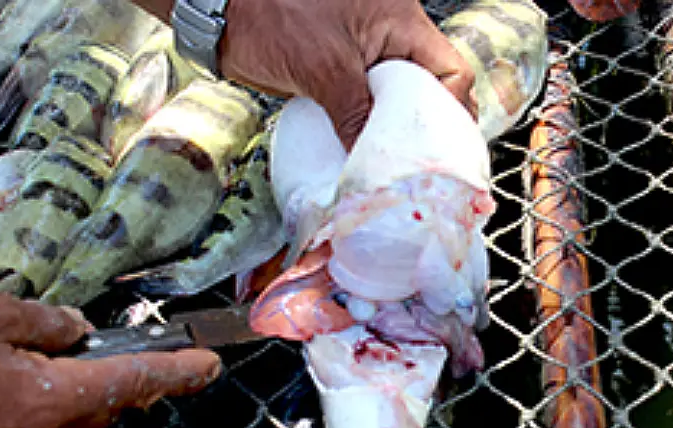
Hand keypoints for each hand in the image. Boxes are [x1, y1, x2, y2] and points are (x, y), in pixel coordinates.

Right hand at [0, 291, 221, 427]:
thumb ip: (42, 321)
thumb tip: (76, 328)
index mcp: (51, 400)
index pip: (137, 380)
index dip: (178, 371)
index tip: (209, 366)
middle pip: (105, 407)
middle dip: (114, 377)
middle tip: (92, 346)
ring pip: (68, 427)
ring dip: (71, 396)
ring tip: (34, 362)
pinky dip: (37, 415)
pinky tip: (6, 392)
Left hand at [218, 0, 476, 150]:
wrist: (219, 11)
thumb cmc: (268, 14)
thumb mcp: (322, 68)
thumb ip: (356, 115)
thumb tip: (373, 163)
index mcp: (400, 20)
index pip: (451, 70)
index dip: (453, 112)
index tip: (443, 151)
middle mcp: (391, 35)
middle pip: (430, 88)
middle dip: (426, 129)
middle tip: (420, 166)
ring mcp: (366, 53)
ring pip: (399, 100)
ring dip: (395, 132)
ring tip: (394, 167)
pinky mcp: (342, 70)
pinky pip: (369, 103)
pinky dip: (369, 127)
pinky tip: (365, 153)